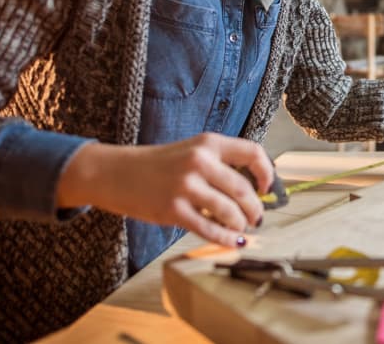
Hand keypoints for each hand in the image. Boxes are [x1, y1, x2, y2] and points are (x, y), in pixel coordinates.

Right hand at [58, 133, 274, 247]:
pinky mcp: (173, 210)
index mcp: (208, 143)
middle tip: (257, 217)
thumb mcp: (191, 151)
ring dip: (241, 224)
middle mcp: (199, 161)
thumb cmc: (158, 165)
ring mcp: (185, 186)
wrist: (116, 173)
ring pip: (230, 211)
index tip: (266, 189)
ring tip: (241, 228)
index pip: (252, 154)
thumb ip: (219, 164)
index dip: (266, 174)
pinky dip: (226, 238)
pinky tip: (233, 241)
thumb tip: (252, 190)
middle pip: (244, 189)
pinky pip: (209, 228)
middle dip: (255, 208)